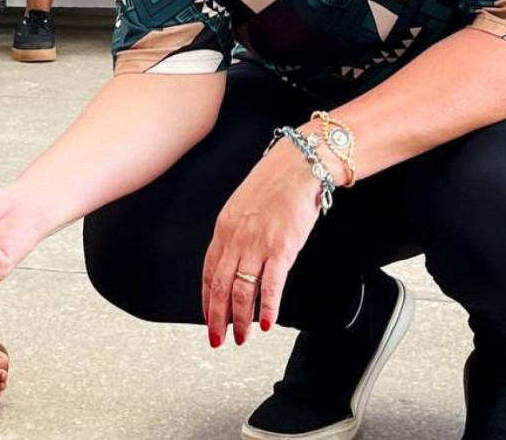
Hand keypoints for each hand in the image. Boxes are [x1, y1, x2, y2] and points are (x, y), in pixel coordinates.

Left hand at [201, 139, 321, 347]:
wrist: (298, 167)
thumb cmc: (274, 183)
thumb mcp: (242, 205)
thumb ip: (235, 232)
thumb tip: (235, 255)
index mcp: (224, 228)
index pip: (209, 272)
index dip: (207, 299)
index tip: (208, 317)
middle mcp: (236, 239)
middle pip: (220, 287)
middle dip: (217, 318)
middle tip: (217, 338)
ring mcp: (258, 245)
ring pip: (242, 291)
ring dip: (240, 319)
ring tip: (241, 337)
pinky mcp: (281, 249)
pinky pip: (271, 286)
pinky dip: (267, 308)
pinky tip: (266, 324)